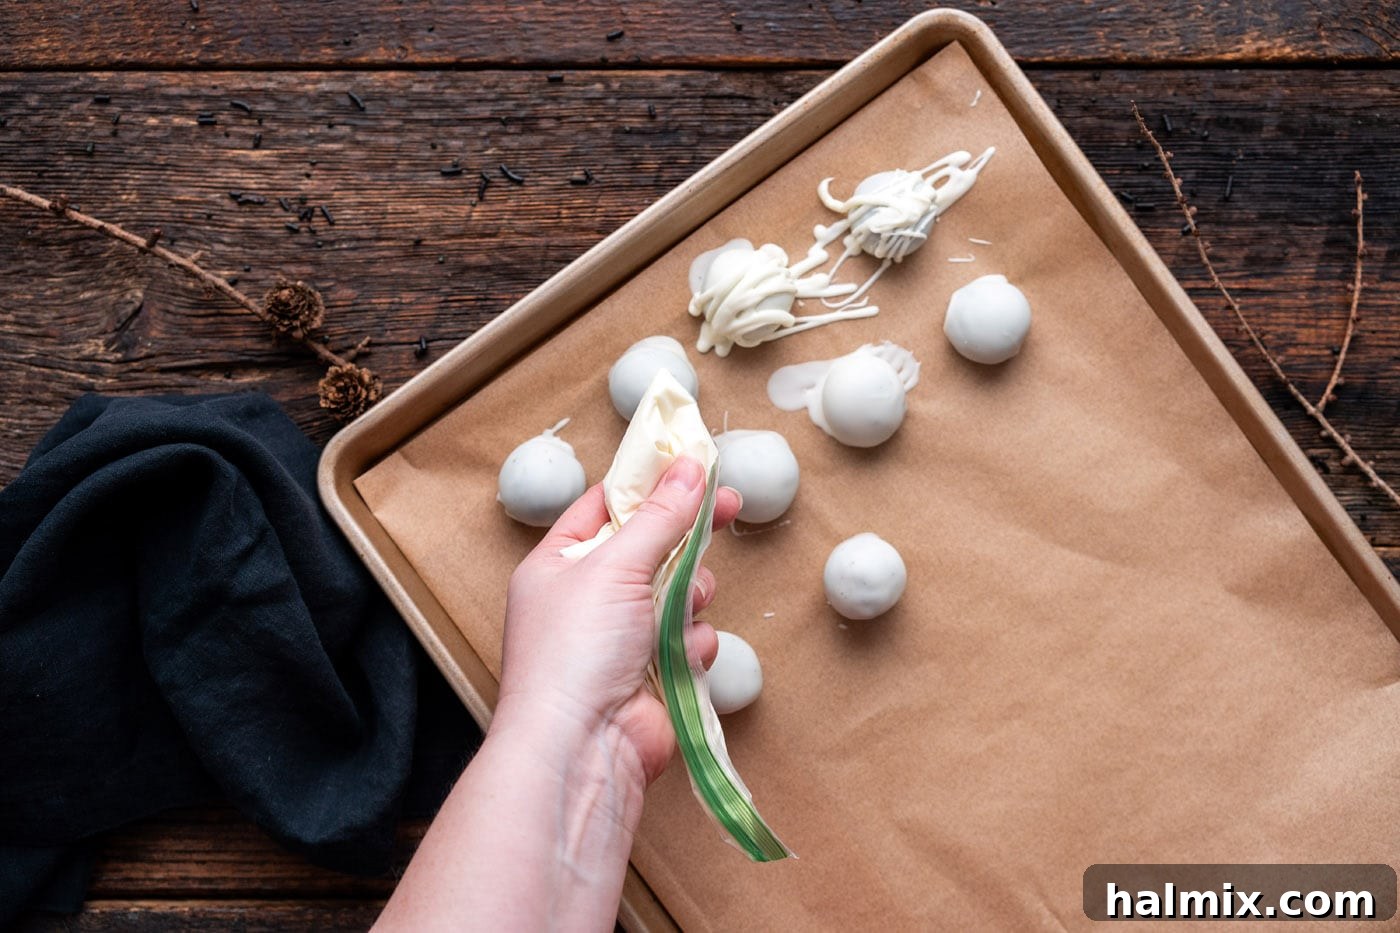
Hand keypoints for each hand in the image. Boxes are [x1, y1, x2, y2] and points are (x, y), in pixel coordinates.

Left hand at [496, 456, 740, 786]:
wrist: (581, 749)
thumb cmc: (574, 654)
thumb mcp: (615, 567)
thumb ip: (659, 517)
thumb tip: (687, 469)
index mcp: (557, 566)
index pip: (605, 508)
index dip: (648, 484)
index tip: (691, 464)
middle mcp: (586, 601)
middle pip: (651, 548)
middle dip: (685, 540)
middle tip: (727, 507)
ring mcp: (621, 641)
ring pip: (679, 594)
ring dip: (691, 597)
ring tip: (686, 606)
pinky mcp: (653, 676)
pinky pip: (689, 640)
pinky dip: (692, 646)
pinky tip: (682, 657)